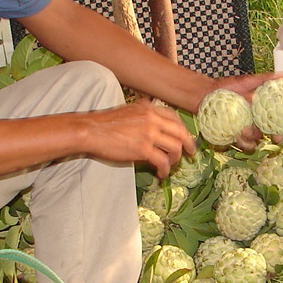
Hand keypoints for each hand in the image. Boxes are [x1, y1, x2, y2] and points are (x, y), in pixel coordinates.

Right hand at [81, 101, 195, 178]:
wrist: (91, 130)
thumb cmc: (104, 124)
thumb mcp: (128, 112)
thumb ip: (143, 117)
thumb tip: (154, 131)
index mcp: (148, 108)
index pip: (174, 117)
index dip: (182, 129)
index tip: (185, 138)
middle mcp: (152, 118)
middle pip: (180, 131)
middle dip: (188, 144)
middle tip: (191, 154)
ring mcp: (149, 133)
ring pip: (175, 147)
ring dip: (175, 159)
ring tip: (169, 166)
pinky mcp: (143, 148)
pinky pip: (162, 161)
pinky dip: (165, 170)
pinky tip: (161, 175)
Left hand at [209, 72, 281, 151]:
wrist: (205, 94)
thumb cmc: (225, 86)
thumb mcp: (246, 81)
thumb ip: (263, 79)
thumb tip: (282, 75)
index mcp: (260, 108)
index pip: (275, 119)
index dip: (282, 126)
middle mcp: (254, 119)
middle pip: (268, 132)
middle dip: (272, 136)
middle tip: (273, 137)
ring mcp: (244, 127)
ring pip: (255, 139)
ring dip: (253, 137)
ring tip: (244, 130)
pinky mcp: (232, 133)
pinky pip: (241, 142)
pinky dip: (242, 141)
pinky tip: (237, 135)